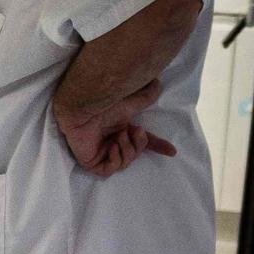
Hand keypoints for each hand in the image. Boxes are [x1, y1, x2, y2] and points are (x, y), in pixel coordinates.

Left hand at [54, 78, 177, 177]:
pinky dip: (115, 159)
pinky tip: (111, 147)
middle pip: (135, 153)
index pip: (143, 143)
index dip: (157, 146)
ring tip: (119, 136)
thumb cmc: (101, 106)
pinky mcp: (91, 163)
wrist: (81, 111)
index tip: (172, 151)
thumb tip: (157, 83)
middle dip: (138, 144)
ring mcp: (102, 154)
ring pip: (125, 162)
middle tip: (134, 131)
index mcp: (123, 131)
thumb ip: (144, 97)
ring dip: (127, 149)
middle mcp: (113, 143)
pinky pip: (110, 169)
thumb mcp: (129, 103)